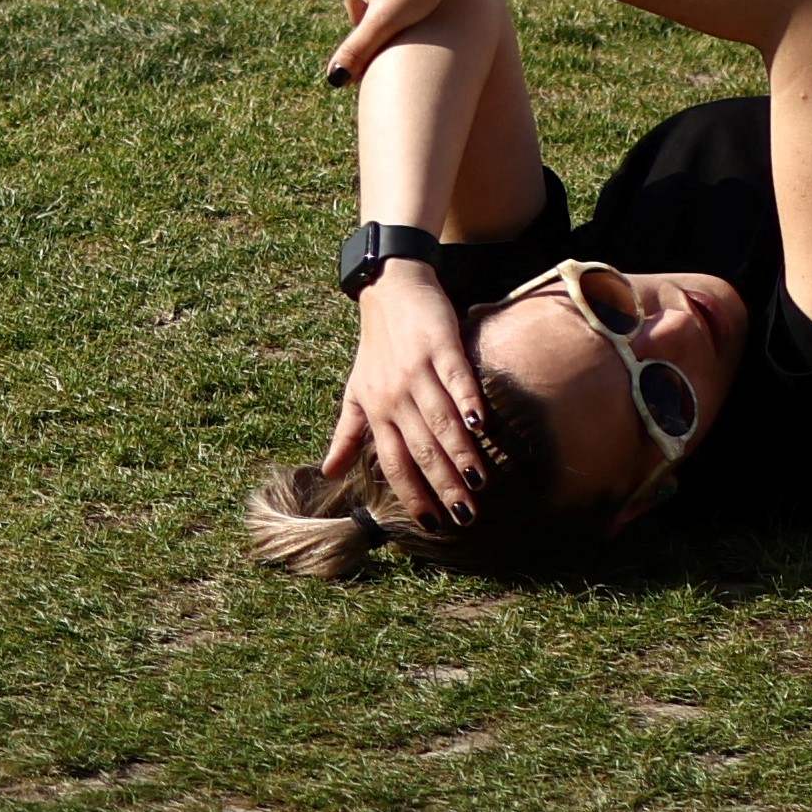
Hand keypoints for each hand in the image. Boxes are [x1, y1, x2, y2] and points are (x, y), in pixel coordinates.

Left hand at [330, 275, 493, 528]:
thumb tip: (328, 473)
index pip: (394, 462)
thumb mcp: (355, 391)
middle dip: (443, 484)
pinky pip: (456, 378)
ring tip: (479, 483)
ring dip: (459, 452)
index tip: (432, 524)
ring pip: (440, 419)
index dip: (412, 494)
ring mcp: (417, 369)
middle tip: (465, 516)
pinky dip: (468, 401)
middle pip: (421, 447)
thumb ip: (347, 434)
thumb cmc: (375, 346)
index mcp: (376, 410)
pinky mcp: (440, 344)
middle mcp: (395, 394)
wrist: (388, 287)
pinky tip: (483, 425)